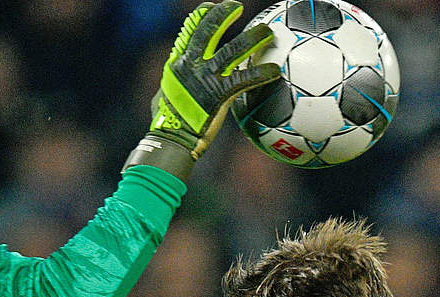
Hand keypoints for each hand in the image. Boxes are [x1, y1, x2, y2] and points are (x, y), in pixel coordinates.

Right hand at [124, 1, 280, 178]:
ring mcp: (205, 77)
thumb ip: (174, 86)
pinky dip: (261, 74)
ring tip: (267, 32)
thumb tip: (172, 87)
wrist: (171, 140)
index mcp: (178, 63)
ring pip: (232, 50)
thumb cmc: (167, 124)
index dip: (201, 17)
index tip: (211, 7)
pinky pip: (244, 79)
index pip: (189, 31)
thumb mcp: (164, 97)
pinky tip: (274, 71)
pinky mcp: (218, 93)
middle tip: (236, 7)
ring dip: (251, 38)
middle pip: (208, 30)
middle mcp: (190, 65)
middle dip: (223, 15)